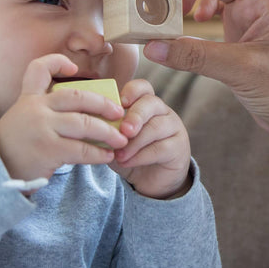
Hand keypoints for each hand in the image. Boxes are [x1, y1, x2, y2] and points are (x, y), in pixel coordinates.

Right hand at [0, 54, 127, 180]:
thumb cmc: (15, 148)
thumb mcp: (22, 120)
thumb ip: (45, 111)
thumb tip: (87, 115)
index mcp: (28, 99)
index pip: (38, 69)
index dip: (58, 62)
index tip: (74, 67)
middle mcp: (35, 108)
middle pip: (77, 97)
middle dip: (103, 104)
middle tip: (119, 113)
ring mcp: (42, 128)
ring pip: (85, 124)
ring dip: (108, 132)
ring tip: (120, 141)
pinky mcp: (48, 149)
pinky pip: (82, 149)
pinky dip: (98, 153)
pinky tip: (107, 156)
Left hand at [110, 78, 191, 198]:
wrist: (149, 180)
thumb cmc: (130, 154)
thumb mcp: (115, 140)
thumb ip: (107, 130)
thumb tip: (89, 123)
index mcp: (146, 104)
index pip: (143, 87)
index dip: (132, 91)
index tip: (119, 103)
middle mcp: (162, 112)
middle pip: (152, 103)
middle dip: (135, 116)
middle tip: (123, 131)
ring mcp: (173, 128)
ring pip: (156, 126)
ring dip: (135, 142)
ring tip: (119, 155)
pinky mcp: (178, 147)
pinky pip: (161, 147)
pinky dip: (141, 156)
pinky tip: (127, 162)